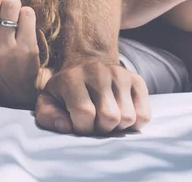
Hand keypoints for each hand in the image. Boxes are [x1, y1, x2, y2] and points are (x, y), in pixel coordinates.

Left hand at [35, 61, 150, 134]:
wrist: (86, 62)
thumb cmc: (66, 89)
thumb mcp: (48, 100)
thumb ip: (48, 115)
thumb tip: (65, 127)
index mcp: (72, 78)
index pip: (84, 113)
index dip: (82, 126)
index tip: (78, 123)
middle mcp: (97, 72)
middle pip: (110, 117)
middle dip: (101, 128)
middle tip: (94, 122)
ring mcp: (120, 74)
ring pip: (128, 118)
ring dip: (117, 127)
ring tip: (105, 117)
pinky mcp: (137, 80)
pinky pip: (144, 116)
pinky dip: (134, 124)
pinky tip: (120, 114)